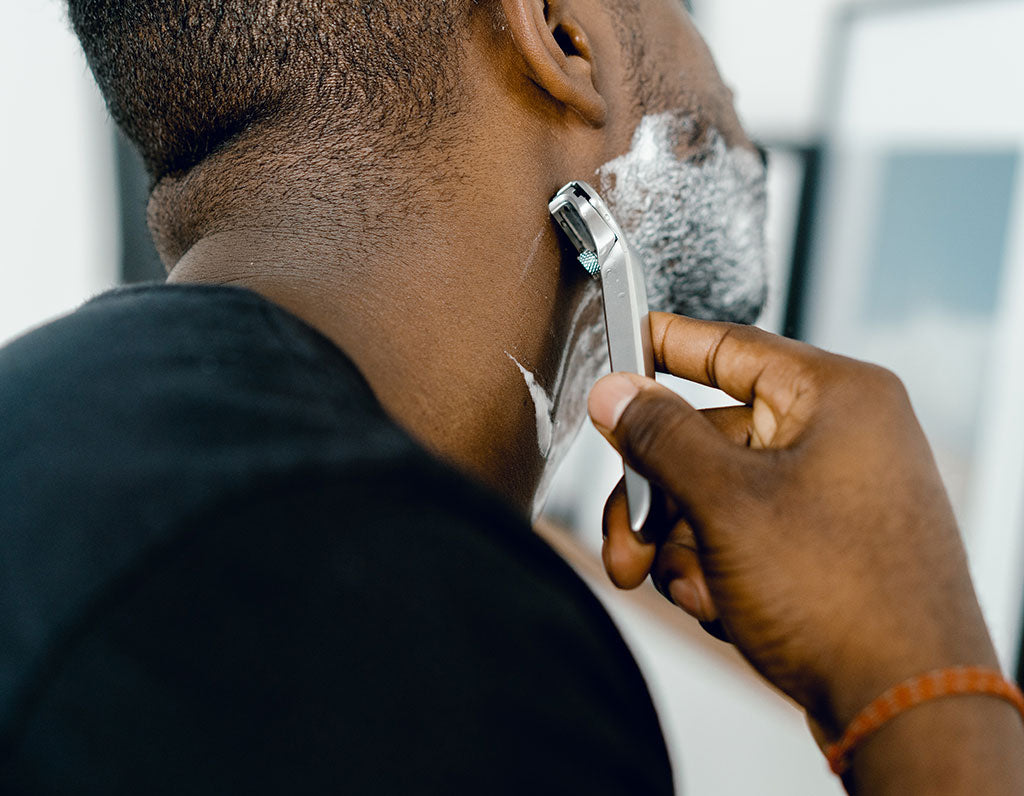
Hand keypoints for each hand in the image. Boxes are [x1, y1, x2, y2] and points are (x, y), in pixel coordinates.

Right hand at [587, 312, 998, 734]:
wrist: (905, 708)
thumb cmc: (845, 598)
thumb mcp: (727, 503)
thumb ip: (660, 437)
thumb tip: (616, 393)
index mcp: (835, 398)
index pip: (731, 346)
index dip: (665, 345)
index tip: (621, 345)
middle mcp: (838, 437)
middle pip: (706, 438)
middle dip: (657, 498)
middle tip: (628, 539)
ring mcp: (832, 494)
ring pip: (714, 494)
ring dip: (681, 544)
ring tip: (689, 588)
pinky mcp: (822, 545)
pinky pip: (741, 533)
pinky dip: (714, 568)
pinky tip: (720, 605)